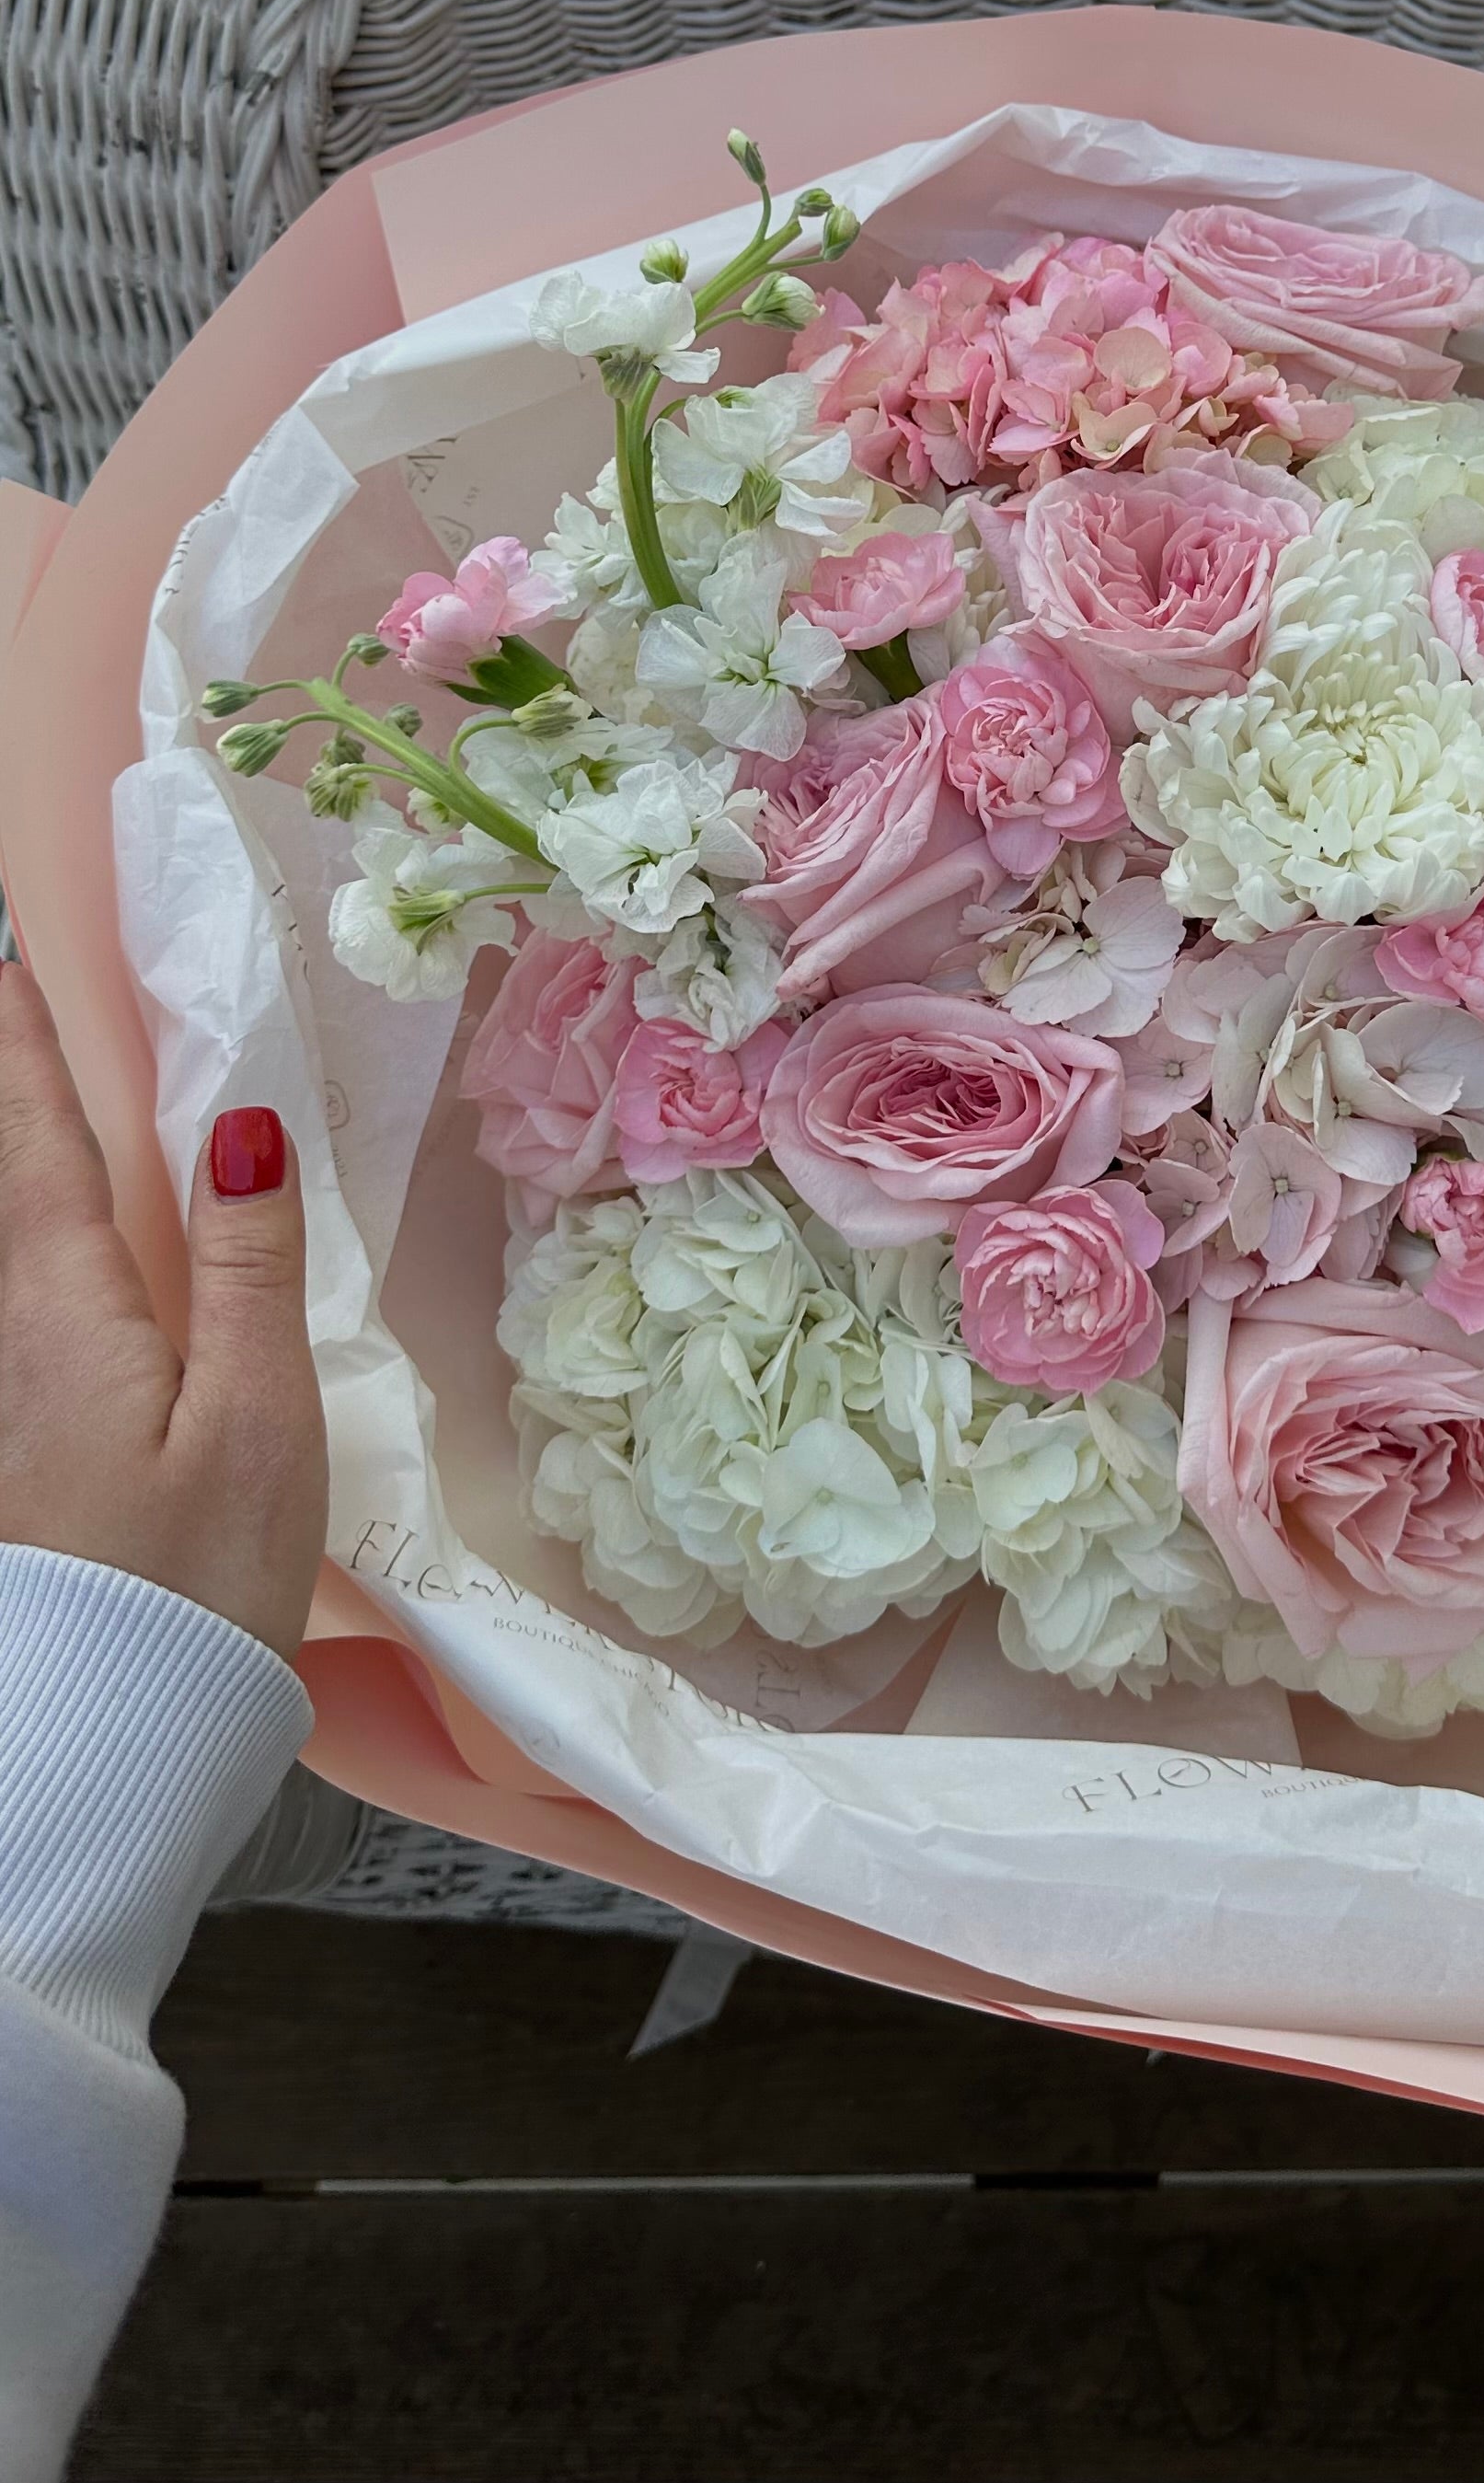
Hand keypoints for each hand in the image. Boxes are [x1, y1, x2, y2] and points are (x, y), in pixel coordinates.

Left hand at [0, 963, 326, 1661]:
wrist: (93, 1743)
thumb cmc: (189, 1585)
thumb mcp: (253, 1422)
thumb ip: (246, 1271)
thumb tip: (237, 1128)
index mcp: (66, 1312)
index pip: (35, 1139)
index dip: (25, 1039)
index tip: (8, 947)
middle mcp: (11, 1340)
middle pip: (5, 1184)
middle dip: (6, 1087)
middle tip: (12, 993)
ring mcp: (5, 1399)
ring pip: (10, 1249)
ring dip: (21, 1167)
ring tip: (37, 1101)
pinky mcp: (18, 1452)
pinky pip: (23, 1310)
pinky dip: (38, 1245)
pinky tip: (70, 1255)